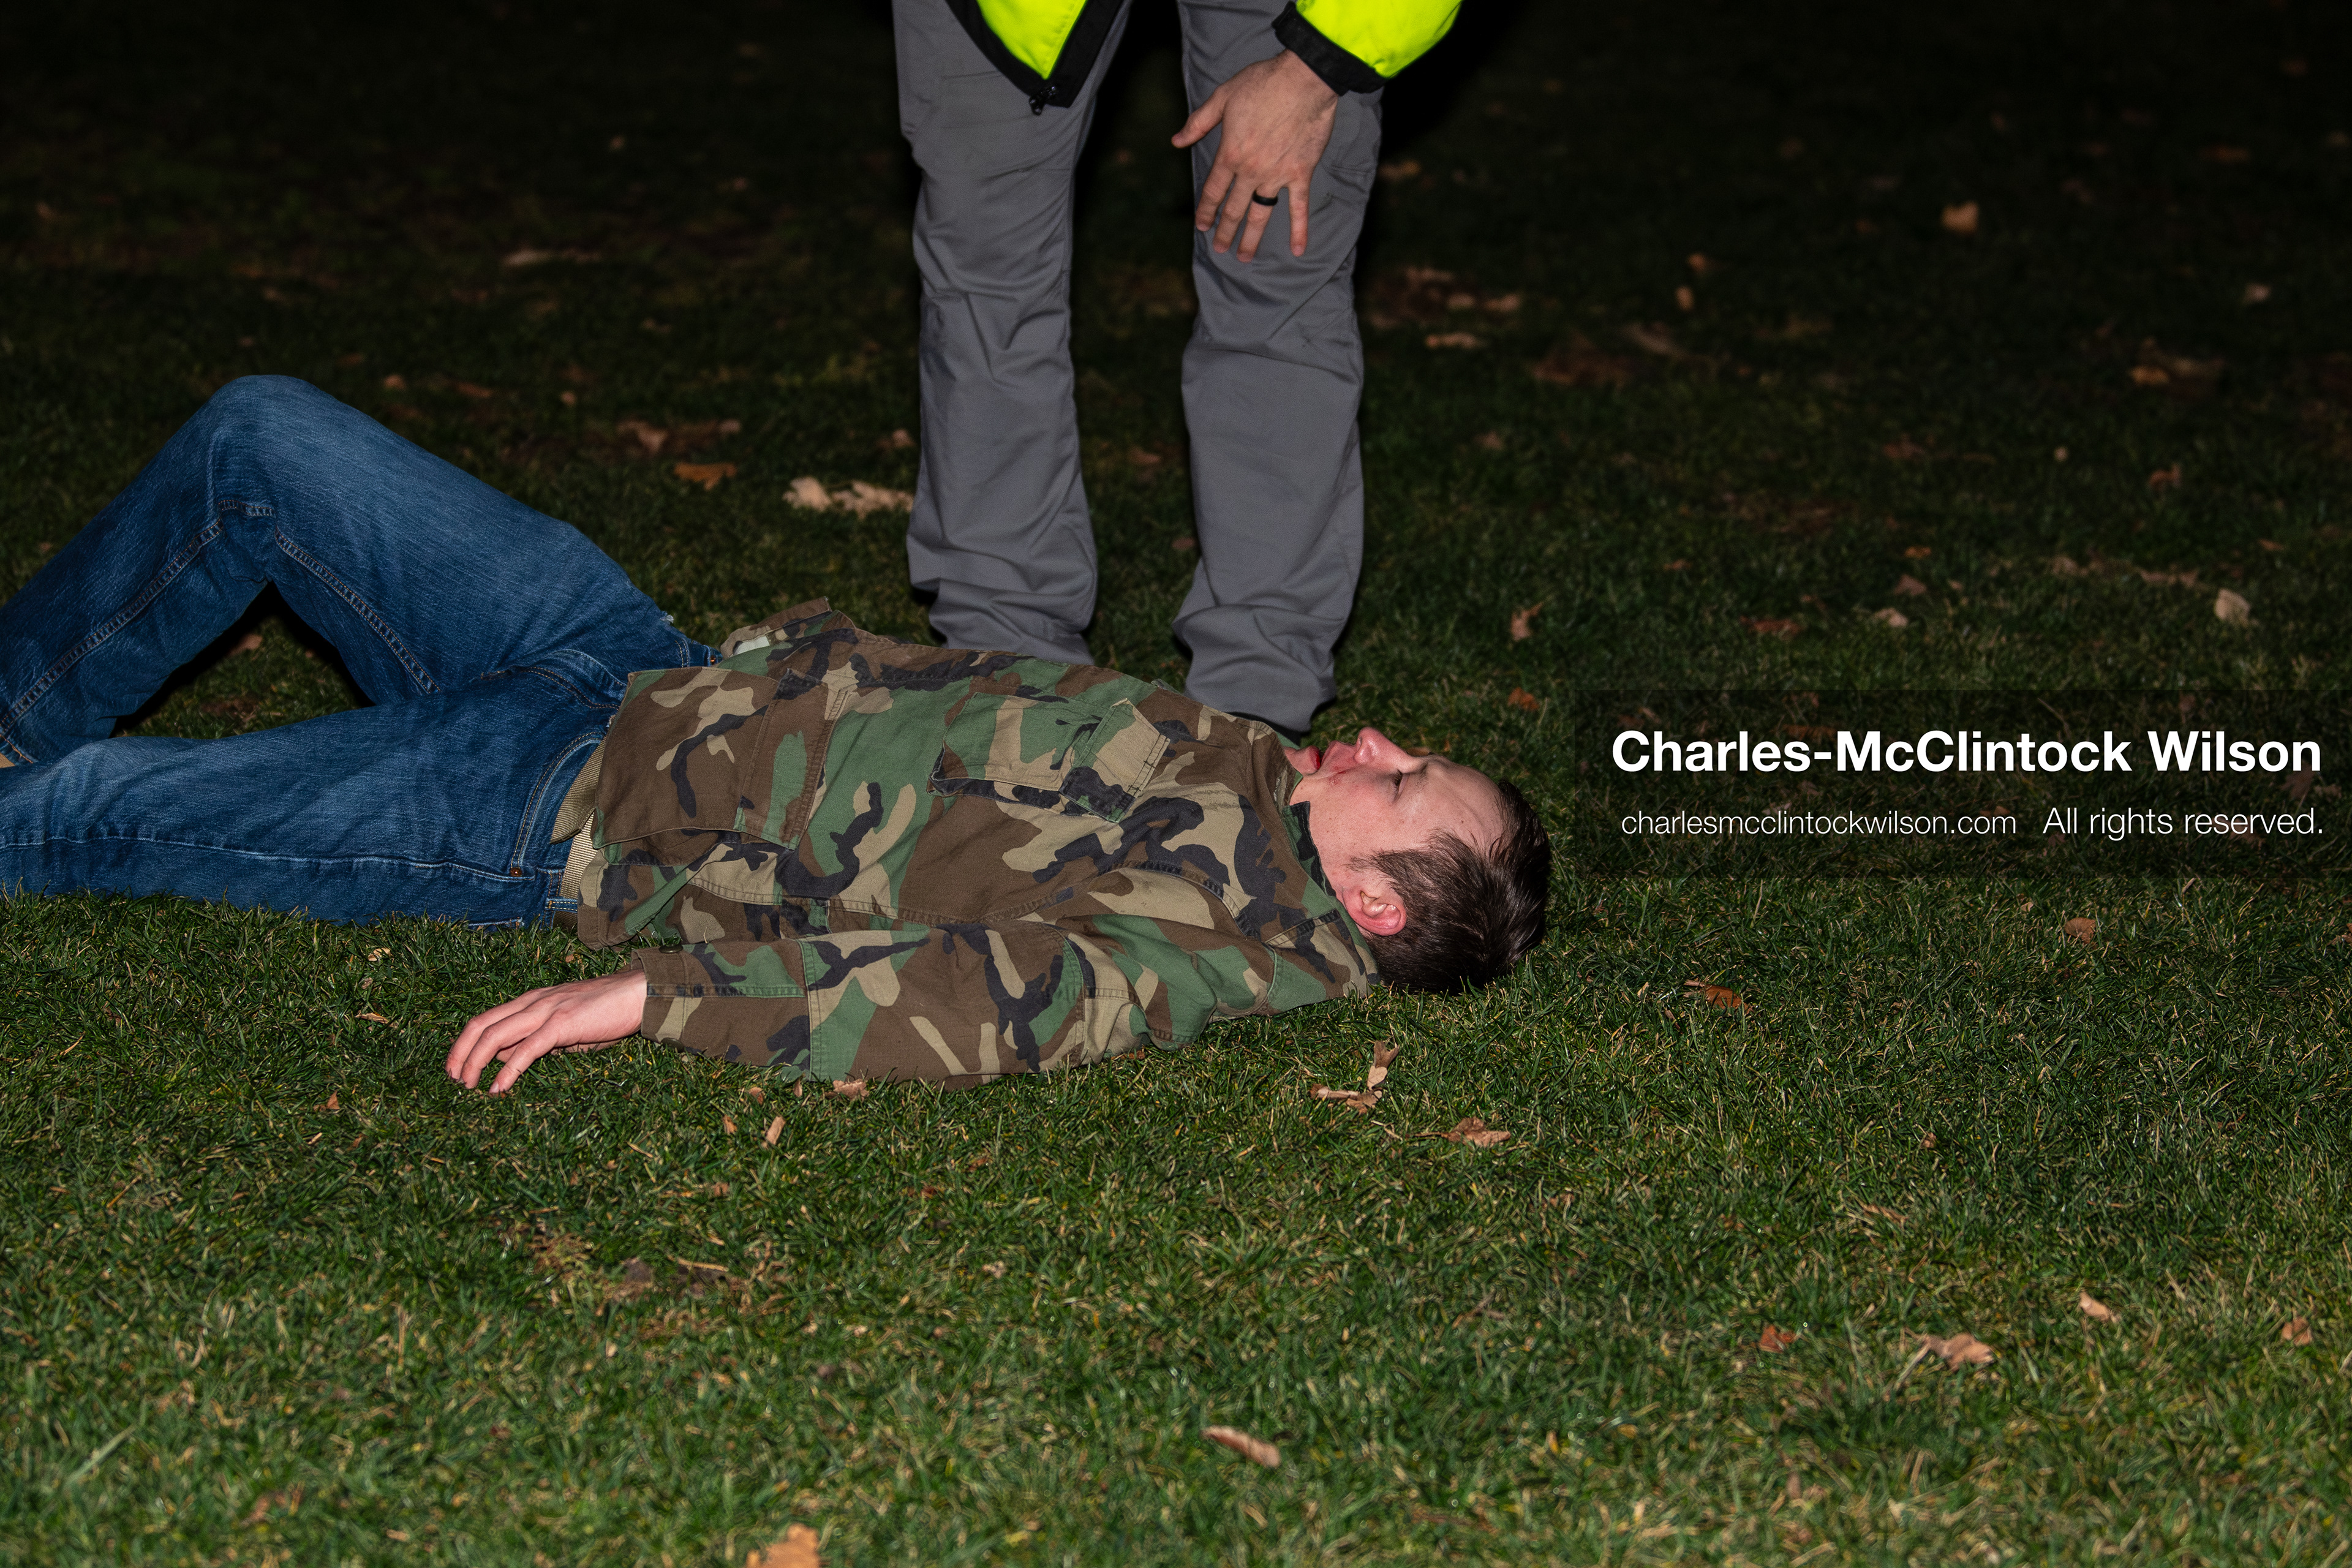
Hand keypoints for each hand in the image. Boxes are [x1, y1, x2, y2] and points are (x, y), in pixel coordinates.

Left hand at [445, 965, 646, 1093]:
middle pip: (481, 1025)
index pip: (485, 1019)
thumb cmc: (608, 1012)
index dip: (464, 1043)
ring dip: (475, 1062)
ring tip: (468, 1085)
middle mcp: (532, 1002)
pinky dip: (507, 1070)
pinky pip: (526, 1050)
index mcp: (531, 1000)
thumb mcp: (565, 1026)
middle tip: (453, 1078)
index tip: (456, 1065)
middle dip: (460, 1053)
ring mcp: (546, 1011)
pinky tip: (498, 1088)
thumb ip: (537, 1039)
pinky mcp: (561, 1025)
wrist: (639, 994)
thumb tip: (508, 1058)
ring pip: (495, 1035)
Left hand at [1172, 49, 1338, 261]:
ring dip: (1251, 238)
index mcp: (1230, 153)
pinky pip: (1299, 207)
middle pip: (1234, 208)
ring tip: (1243, 257)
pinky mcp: (1301, 173)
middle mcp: (1251, 170)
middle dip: (1225, 231)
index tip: (1201, 225)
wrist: (1303, 79)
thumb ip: (1199, 122)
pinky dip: (1300, 230)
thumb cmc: (1263, 83)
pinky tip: (1299, 250)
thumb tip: (1177, 140)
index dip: (1206, 210)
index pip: (1214, 190)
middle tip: (1219, 248)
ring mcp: (1277, 175)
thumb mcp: (1223, 97)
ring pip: (1260, 213)